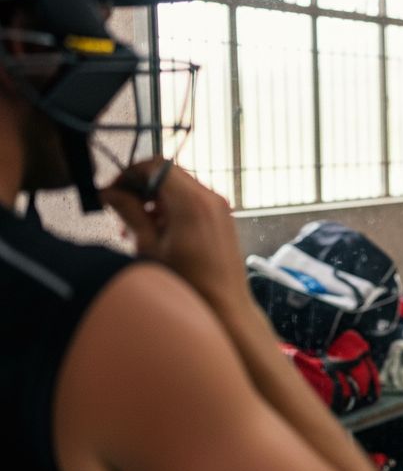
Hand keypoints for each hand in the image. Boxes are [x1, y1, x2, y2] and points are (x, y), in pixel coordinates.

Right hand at [100, 159, 249, 315]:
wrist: (225, 305)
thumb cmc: (188, 282)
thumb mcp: (150, 247)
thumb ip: (129, 213)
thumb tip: (109, 192)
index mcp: (191, 202)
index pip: (156, 166)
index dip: (130, 173)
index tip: (113, 190)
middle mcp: (210, 198)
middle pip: (168, 174)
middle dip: (141, 188)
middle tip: (120, 209)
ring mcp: (220, 208)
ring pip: (179, 188)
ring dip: (155, 199)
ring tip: (136, 227)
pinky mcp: (223, 218)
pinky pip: (193, 201)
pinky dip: (172, 208)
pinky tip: (157, 232)